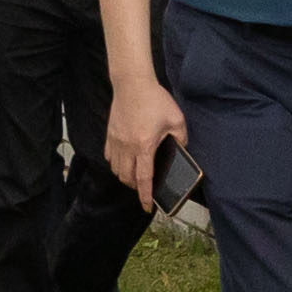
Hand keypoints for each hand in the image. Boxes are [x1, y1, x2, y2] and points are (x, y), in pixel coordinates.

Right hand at [104, 78, 189, 204]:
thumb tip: (181, 150)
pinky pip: (109, 157)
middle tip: (144, 188)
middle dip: (135, 187)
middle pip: (127, 178)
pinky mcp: (110, 134)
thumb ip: (181, 138)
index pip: (143, 178)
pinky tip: (124, 161)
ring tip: (135, 175)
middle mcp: (127, 147)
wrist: (132, 83)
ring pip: (116, 169)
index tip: (147, 207)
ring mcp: (116, 141)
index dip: (145, 196)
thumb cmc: (155, 99)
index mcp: (144, 146)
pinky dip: (116, 164)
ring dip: (125, 177)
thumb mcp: (176, 119)